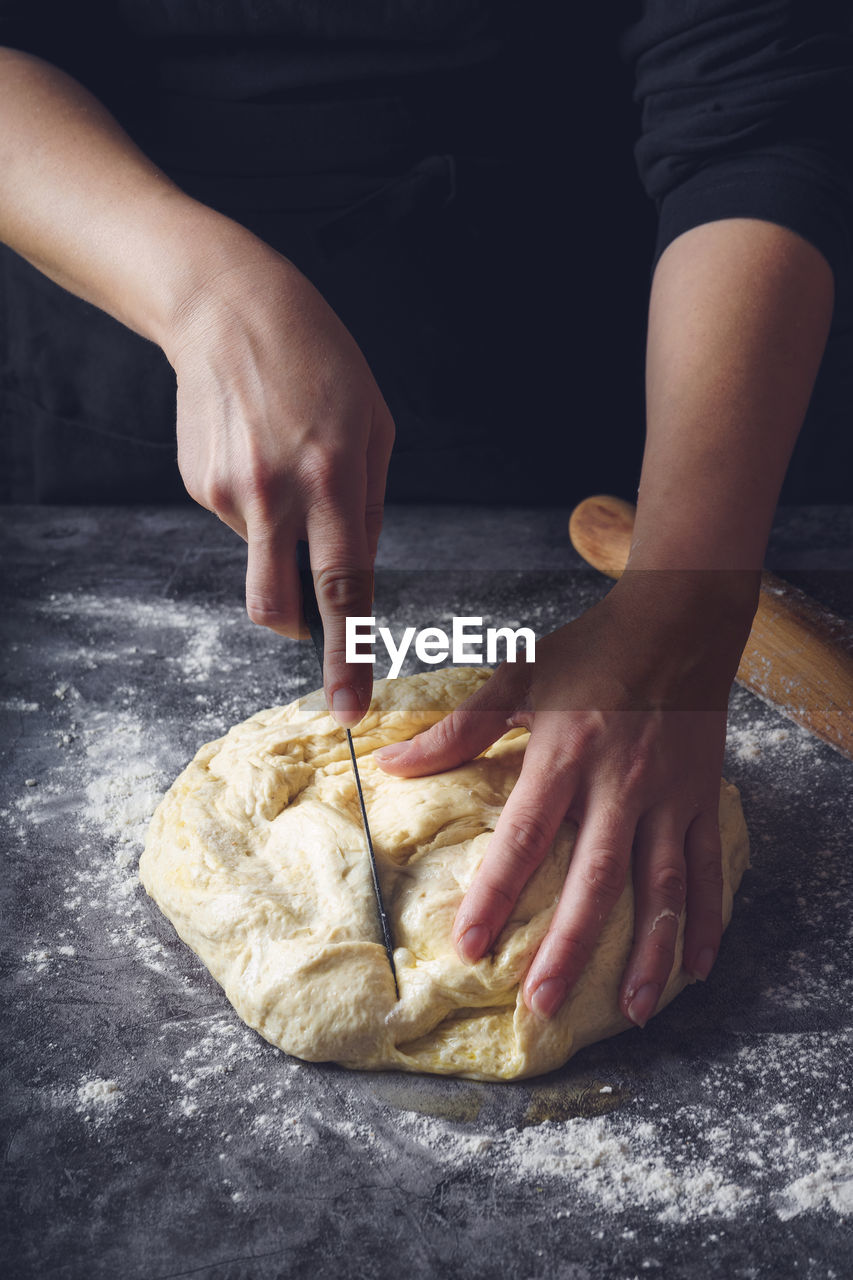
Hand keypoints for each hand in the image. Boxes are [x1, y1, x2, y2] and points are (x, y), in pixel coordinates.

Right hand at [166, 235, 394, 725]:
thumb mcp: (374, 425)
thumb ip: (370, 507)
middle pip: (276, 606)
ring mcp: (229, 492)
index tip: (349, 707)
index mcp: (334, 479)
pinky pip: (239, 521)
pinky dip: (256, 504)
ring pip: (262, 555)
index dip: (347, 655)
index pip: (344, 589)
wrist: (226, 308)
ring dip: (281, 537)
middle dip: (296, 634)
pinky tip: (258, 452)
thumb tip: (358, 572)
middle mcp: (277, 494)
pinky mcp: (198, 485)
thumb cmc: (318, 360)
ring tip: (286, 468)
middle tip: (308, 626)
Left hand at [375, 572, 755, 1023]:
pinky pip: (707, 867)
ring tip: (633, 1011)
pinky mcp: (703, 798)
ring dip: (647, 951)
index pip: (525, 837)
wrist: (682, 620)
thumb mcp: (520, 676)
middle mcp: (621, 782)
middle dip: (570, 946)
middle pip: (596, 877)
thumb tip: (393, 762)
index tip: (471, 946)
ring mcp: (669, 795)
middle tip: (544, 1003)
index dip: (497, 894)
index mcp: (567, 753)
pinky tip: (696, 965)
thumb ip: (460, 728)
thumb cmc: (593, 649)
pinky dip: (705, 918)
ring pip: (661, 886)